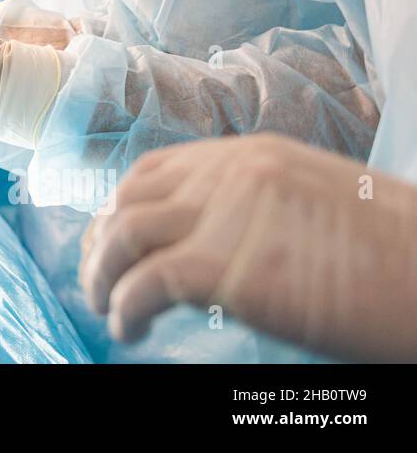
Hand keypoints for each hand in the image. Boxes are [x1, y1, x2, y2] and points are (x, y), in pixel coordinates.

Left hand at [80, 135, 416, 361]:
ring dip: (100, 274)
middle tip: (98, 277)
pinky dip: (124, 308)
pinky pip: (143, 283)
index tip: (113, 238)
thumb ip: (259, 209)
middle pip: (128, 199)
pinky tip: (128, 329)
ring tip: (104, 306)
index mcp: (252, 155)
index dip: (124, 206)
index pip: (157, 171)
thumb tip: (215, 240)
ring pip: (121, 235)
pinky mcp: (222, 267)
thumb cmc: (395, 256)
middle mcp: (229, 175)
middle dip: (102, 239)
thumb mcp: (318, 207)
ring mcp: (223, 216)